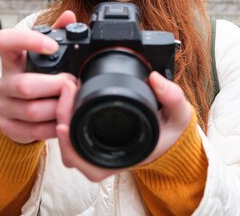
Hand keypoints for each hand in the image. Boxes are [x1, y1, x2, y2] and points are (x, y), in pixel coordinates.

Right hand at [0, 11, 77, 143]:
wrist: (23, 112)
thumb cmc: (38, 76)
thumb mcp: (47, 56)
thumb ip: (58, 34)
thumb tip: (69, 16)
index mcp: (11, 58)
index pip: (4, 40)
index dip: (27, 41)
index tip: (53, 47)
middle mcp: (3, 80)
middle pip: (25, 85)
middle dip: (55, 86)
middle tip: (73, 83)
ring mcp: (3, 105)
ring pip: (32, 111)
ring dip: (58, 108)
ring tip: (72, 102)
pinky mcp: (8, 126)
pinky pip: (33, 131)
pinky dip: (54, 127)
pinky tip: (64, 121)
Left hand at [55, 71, 192, 181]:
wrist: (172, 136)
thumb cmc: (171, 131)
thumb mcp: (179, 115)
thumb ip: (172, 97)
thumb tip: (155, 79)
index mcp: (119, 159)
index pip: (84, 160)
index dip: (68, 145)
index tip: (63, 124)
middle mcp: (104, 159)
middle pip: (68, 149)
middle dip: (60, 118)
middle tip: (67, 88)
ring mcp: (96, 150)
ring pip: (65, 140)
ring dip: (61, 115)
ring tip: (68, 88)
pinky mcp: (93, 137)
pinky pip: (71, 131)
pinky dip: (66, 114)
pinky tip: (70, 93)